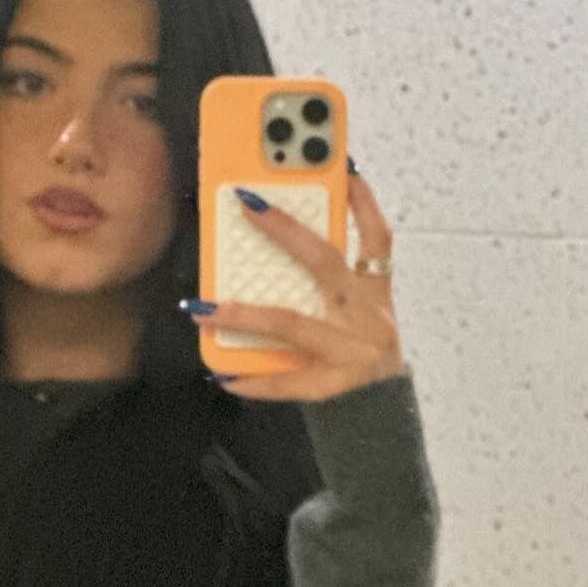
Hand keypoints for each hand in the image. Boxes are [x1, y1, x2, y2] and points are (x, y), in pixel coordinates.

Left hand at [189, 167, 405, 402]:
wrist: (385, 419)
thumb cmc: (363, 361)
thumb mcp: (362, 318)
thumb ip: (333, 287)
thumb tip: (279, 248)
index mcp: (376, 296)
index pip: (377, 238)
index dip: (361, 202)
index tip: (341, 167)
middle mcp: (368, 318)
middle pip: (325, 264)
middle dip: (286, 231)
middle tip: (247, 205)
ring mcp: (351, 353)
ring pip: (292, 323)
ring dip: (244, 315)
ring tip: (201, 308)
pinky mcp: (334, 387)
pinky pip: (287, 381)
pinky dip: (255, 379)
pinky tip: (224, 374)